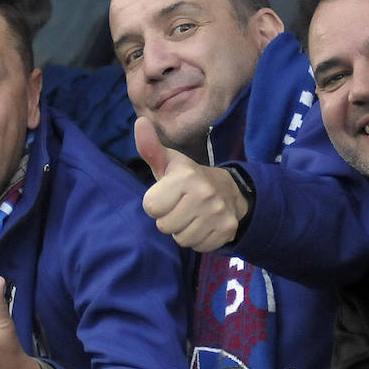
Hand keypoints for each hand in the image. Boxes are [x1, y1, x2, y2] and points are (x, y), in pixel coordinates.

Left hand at [137, 117, 248, 251]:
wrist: (229, 190)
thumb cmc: (188, 178)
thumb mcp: (169, 163)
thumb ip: (151, 148)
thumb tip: (139, 122)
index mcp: (185, 176)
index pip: (151, 207)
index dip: (156, 203)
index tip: (168, 195)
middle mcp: (204, 194)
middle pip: (164, 226)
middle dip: (169, 219)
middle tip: (181, 206)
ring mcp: (218, 213)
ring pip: (181, 239)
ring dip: (183, 231)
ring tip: (192, 215)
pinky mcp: (227, 230)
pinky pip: (198, 246)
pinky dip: (199, 239)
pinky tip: (204, 224)